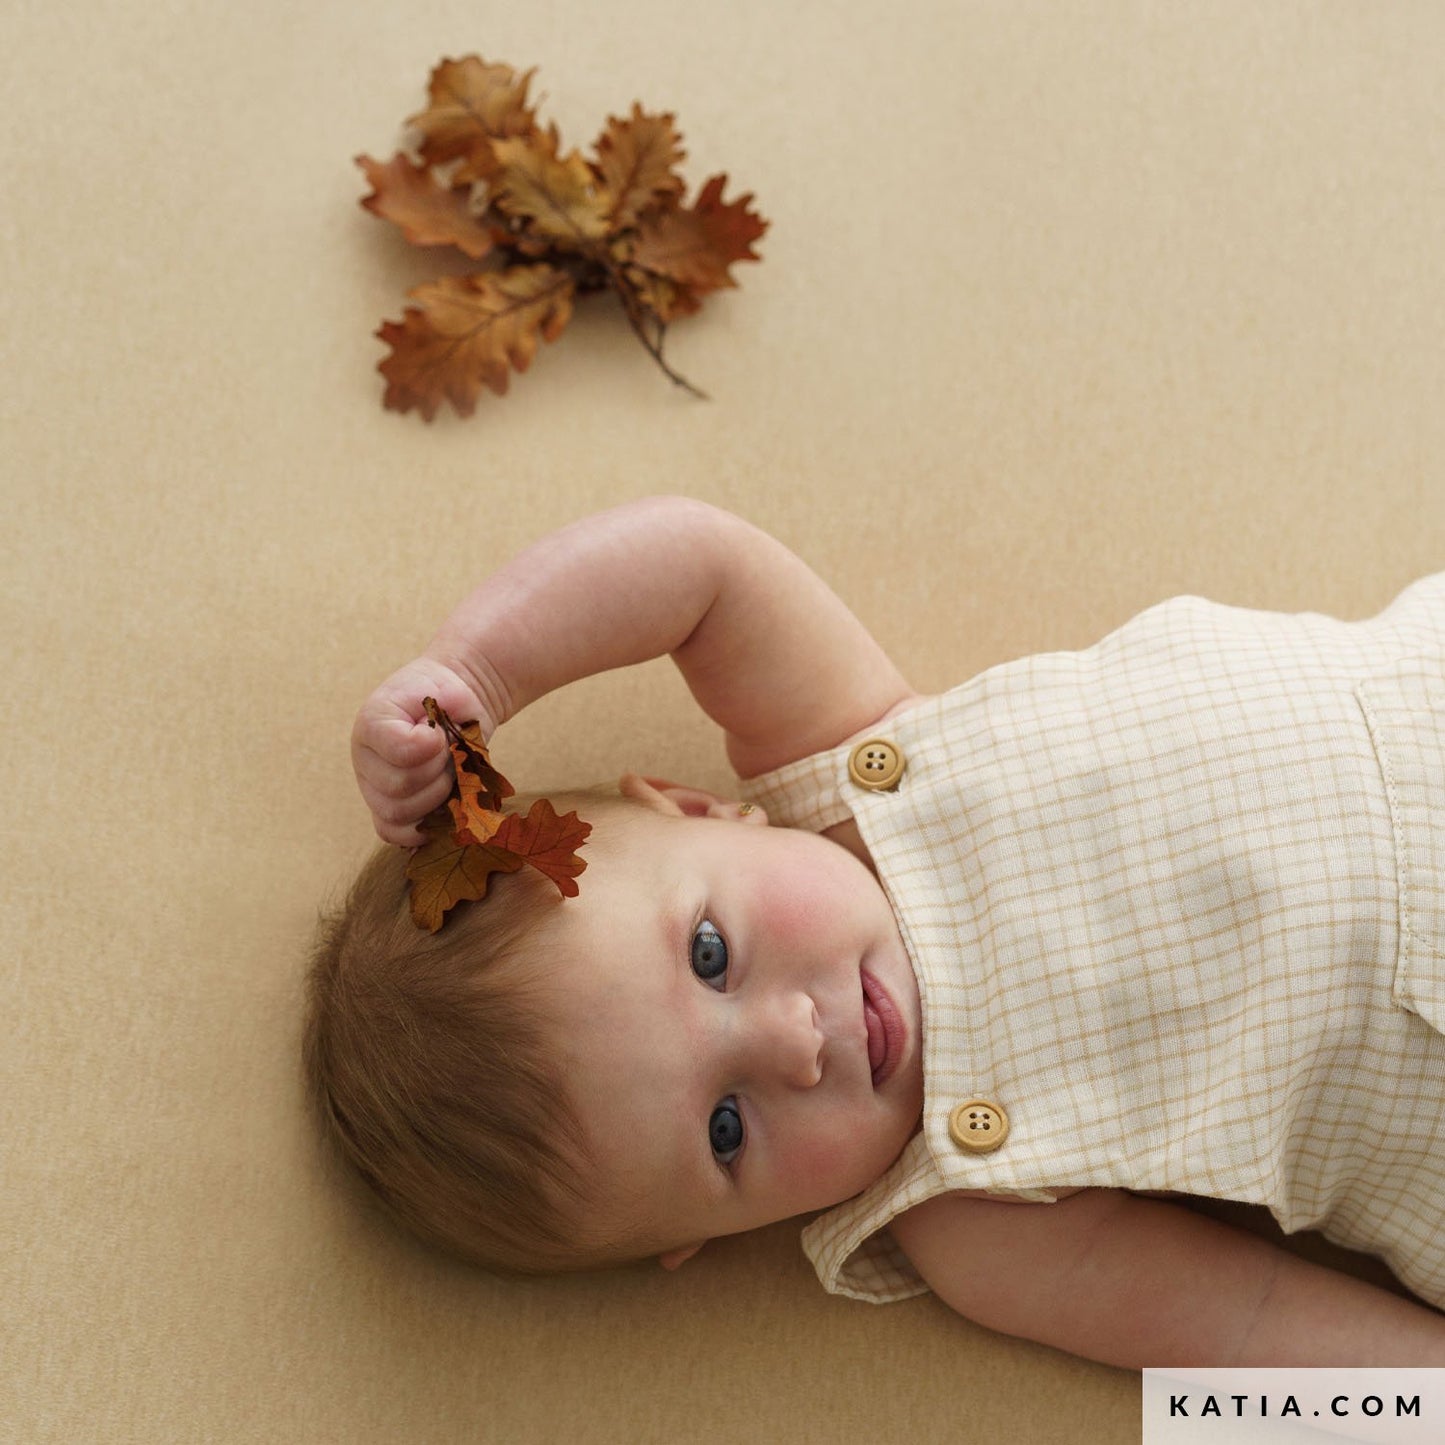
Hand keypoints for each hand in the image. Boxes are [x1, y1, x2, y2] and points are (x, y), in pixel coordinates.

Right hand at [351, 656, 494, 845]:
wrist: (451, 702)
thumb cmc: (442, 694)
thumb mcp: (437, 690)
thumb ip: (432, 713)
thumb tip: (432, 747)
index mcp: (371, 725)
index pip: (400, 752)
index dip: (431, 746)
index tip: (439, 730)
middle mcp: (365, 760)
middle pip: (399, 787)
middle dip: (437, 771)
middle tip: (448, 752)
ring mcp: (374, 789)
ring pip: (399, 814)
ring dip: (436, 796)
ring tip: (447, 773)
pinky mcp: (390, 811)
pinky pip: (396, 834)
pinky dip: (425, 826)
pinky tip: (443, 805)